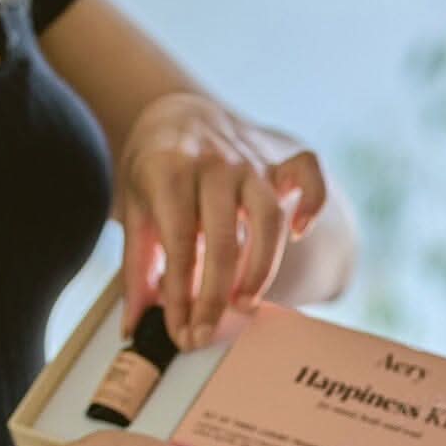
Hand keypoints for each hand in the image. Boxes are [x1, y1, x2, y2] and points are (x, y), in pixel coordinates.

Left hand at [117, 92, 328, 348]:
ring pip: (268, 216)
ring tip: (244, 303)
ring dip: (261, 267)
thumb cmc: (157, 170)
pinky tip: (300, 232)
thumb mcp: (135, 210)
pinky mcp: (279, 161)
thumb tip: (132, 326)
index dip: (180, 294)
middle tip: (207, 331)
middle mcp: (213, 162)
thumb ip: (137, 269)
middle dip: (215, 295)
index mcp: (169, 169)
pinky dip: (313, 201)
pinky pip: (309, 174)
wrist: (179, 113)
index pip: (179, 244)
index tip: (181, 332)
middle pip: (223, 238)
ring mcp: (250, 160)